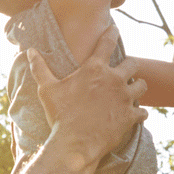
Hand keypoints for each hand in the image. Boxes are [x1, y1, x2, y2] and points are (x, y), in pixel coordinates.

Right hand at [28, 26, 147, 163]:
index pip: (108, 42)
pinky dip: (139, 113)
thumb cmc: (60, 115)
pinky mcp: (130, 116)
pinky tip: (135, 115)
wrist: (74, 143)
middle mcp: (113, 80)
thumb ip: (40, 68)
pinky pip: (143, 111)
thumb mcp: (47, 90)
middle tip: (124, 71)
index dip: (112, 33)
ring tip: (132, 91)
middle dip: (129, 66)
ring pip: (142, 85)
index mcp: (94, 69)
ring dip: (137, 87)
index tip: (114, 29)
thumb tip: (30, 51)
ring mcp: (124, 98)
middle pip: (133, 64)